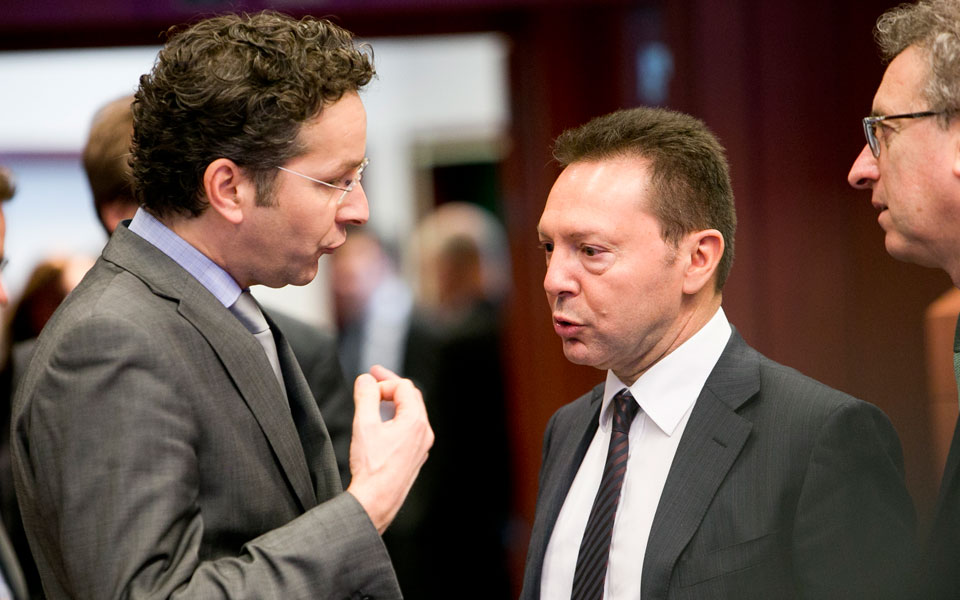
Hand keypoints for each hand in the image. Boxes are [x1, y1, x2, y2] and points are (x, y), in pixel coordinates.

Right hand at [346, 365, 433, 532]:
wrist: (375, 502)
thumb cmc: (372, 469)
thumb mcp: (364, 425)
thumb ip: (366, 397)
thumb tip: (366, 380)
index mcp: (415, 422)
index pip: (403, 387)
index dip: (383, 382)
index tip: (366, 387)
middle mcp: (424, 433)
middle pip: (411, 397)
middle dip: (391, 387)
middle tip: (373, 380)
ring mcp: (421, 447)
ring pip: (411, 414)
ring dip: (394, 403)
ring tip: (375, 400)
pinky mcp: (415, 458)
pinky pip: (410, 430)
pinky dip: (396, 419)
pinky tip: (382, 424)